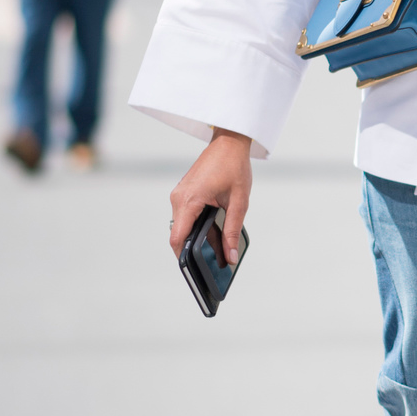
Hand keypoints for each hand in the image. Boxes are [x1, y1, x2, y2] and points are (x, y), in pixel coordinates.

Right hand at [169, 128, 251, 263]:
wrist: (229, 143)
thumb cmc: (234, 167)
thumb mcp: (239, 203)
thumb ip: (233, 231)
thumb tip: (231, 257)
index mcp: (189, 200)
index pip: (177, 237)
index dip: (183, 258)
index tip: (195, 271)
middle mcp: (178, 198)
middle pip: (179, 234)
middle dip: (193, 251)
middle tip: (212, 265)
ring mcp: (179, 195)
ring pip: (183, 226)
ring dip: (196, 238)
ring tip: (216, 250)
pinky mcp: (184, 193)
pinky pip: (186, 216)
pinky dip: (197, 227)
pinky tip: (213, 233)